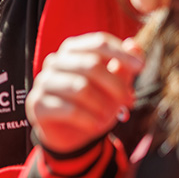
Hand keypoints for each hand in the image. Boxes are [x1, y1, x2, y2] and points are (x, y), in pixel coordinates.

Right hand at [27, 33, 145, 153]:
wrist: (70, 134)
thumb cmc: (94, 104)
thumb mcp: (114, 85)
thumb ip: (124, 65)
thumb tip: (133, 44)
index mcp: (72, 50)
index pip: (98, 43)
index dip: (121, 53)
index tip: (141, 67)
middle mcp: (54, 62)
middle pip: (91, 65)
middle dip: (116, 85)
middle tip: (129, 101)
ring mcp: (43, 82)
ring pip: (80, 88)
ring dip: (103, 105)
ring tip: (111, 117)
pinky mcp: (37, 104)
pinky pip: (69, 109)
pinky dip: (89, 119)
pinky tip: (96, 126)